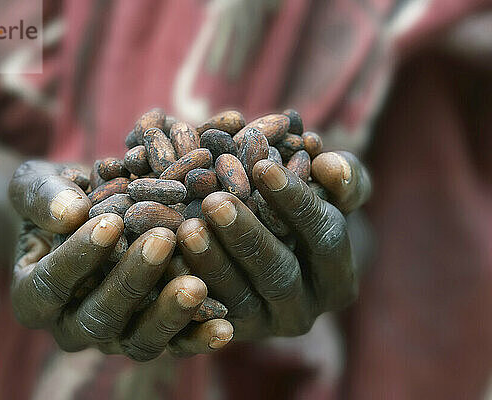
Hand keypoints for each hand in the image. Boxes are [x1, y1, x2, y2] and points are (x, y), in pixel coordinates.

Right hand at [9, 161, 232, 360]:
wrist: (86, 214)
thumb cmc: (59, 197)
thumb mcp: (37, 185)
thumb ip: (43, 196)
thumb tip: (69, 213)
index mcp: (33, 294)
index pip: (51, 284)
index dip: (78, 256)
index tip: (109, 222)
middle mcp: (71, 326)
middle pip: (98, 319)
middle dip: (131, 280)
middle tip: (162, 240)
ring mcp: (114, 336)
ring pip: (138, 341)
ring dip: (169, 314)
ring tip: (197, 284)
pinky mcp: (150, 335)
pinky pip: (174, 345)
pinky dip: (198, 337)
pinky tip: (224, 325)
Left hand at [175, 152, 370, 339]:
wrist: (276, 247)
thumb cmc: (307, 208)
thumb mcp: (335, 191)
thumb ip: (344, 178)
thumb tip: (331, 167)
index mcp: (338, 279)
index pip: (324, 238)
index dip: (295, 201)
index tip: (263, 167)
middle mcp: (305, 311)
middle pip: (279, 275)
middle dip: (247, 237)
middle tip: (216, 202)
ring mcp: (264, 326)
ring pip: (239, 300)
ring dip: (212, 264)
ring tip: (187, 228)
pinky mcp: (227, 333)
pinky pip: (205, 318)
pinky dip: (186, 291)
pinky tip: (168, 259)